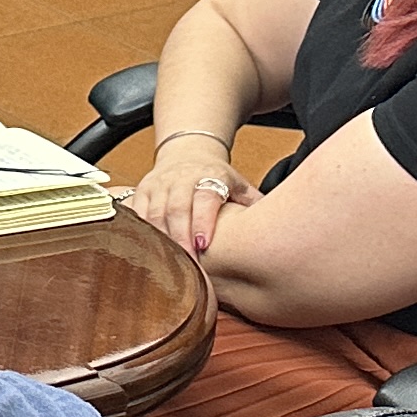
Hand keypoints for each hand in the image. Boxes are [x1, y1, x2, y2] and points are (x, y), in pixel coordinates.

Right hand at [124, 135, 255, 256]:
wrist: (188, 153)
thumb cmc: (216, 177)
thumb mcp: (239, 184)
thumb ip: (253, 204)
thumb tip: (279, 228)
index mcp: (208, 176)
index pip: (204, 198)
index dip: (203, 221)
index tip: (204, 245)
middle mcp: (180, 178)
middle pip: (175, 208)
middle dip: (179, 237)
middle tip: (186, 262)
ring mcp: (159, 184)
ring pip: (154, 213)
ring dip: (159, 238)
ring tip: (167, 263)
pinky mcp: (142, 190)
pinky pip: (137, 213)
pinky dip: (140, 232)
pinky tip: (147, 251)